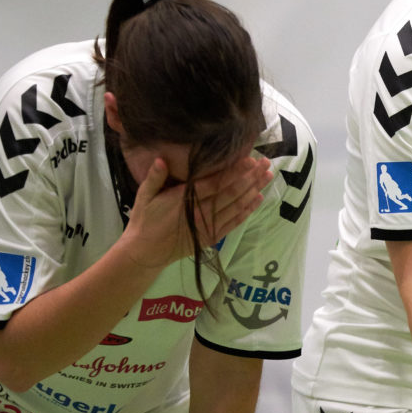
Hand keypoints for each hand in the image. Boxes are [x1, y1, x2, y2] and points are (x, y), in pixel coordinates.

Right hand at [121, 156, 271, 268]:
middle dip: (250, 178)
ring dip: (253, 191)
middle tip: (266, 164)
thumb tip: (162, 159)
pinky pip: (233, 223)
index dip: (234, 172)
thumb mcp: (144, 197)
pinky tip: (258, 200)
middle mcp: (200, 213)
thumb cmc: (144, 221)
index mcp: (184, 200)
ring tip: (267, 177)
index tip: (249, 160)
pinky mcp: (211, 237)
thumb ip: (154, 178)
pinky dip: (247, 212)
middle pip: (231, 193)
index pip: (215, 183)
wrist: (144, 253)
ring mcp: (207, 226)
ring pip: (236, 206)